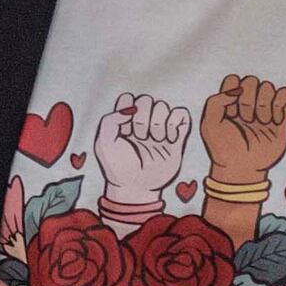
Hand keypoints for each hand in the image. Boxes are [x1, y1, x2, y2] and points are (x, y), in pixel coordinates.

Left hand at [92, 93, 190, 214]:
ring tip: (154, 141)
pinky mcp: (176, 137)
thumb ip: (109, 120)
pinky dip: (175, 123)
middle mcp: (143, 121)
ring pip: (164, 106)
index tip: (124, 129)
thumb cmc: (118, 167)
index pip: (128, 98)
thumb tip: (130, 108)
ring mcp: (160, 128)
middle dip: (142, 118)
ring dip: (158, 123)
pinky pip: (181, 114)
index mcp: (125, 121)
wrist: (136, 187)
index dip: (126, 110)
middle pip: (146, 99)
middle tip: (139, 137)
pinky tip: (169, 138)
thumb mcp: (103, 144)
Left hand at [200, 74, 285, 188]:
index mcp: (230, 102)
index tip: (230, 112)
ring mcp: (266, 109)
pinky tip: (275, 119)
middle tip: (245, 120)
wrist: (241, 168)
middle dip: (248, 100)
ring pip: (269, 86)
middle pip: (252, 80)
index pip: (233, 80)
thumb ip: (215, 102)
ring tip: (260, 123)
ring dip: (264, 104)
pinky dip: (281, 103)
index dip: (232, 92)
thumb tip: (235, 90)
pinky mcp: (282, 117)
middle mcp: (249, 102)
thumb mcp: (209, 125)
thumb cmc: (224, 148)